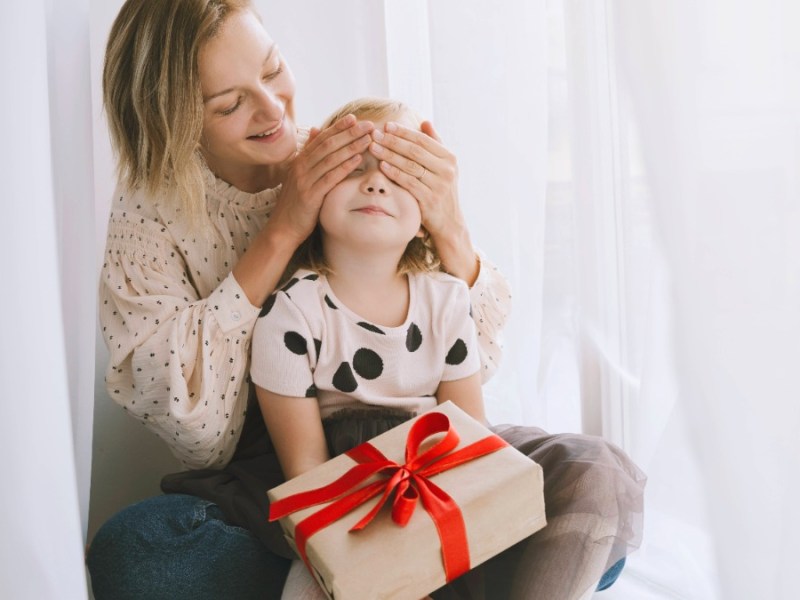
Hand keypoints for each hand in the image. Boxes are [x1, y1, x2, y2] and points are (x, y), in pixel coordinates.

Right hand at [268, 115, 374, 245]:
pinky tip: (357, 159)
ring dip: (351, 147)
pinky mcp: (310, 196)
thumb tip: (315, 129)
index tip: (354, 118)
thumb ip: (309, 153)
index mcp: (300, 161)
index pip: (321, 138)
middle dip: (349, 133)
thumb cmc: (296, 203)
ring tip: (368, 139)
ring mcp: (304, 181)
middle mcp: (301, 167)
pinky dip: (344, 167)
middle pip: (328, 145)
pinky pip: (330, 178)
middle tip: (368, 125)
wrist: (283, 228)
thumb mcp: (300, 175)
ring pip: (330, 158)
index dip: (338, 127)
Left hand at [370, 121, 478, 283]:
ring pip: (410, 166)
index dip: (404, 132)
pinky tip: (382, 166)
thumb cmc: (441, 190)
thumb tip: (425, 122)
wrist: (449, 222)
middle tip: (375, 133)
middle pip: (415, 151)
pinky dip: (395, 173)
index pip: (423, 140)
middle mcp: (447, 171)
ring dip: (390, 155)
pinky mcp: (429, 200)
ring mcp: (439, 186)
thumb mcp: (443, 167)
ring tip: (373, 147)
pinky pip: (409, 183)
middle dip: (393, 141)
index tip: (386, 125)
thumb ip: (435, 144)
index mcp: (449, 158)